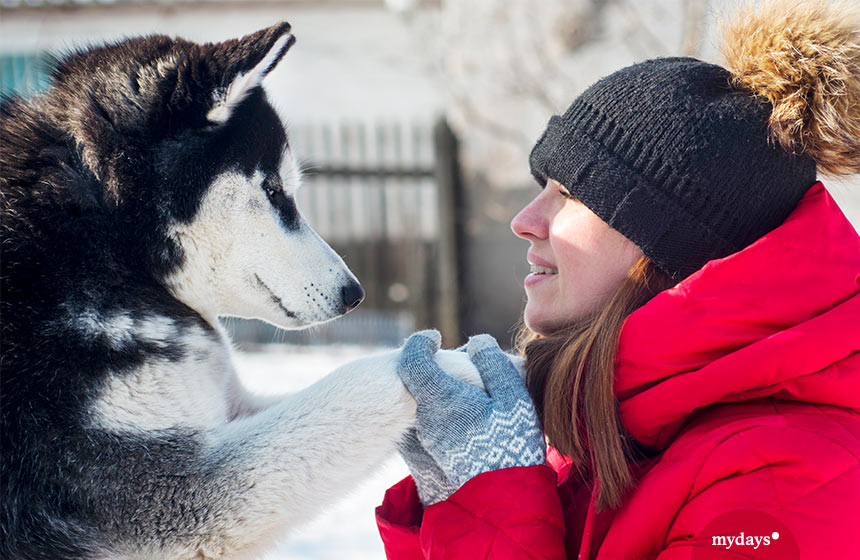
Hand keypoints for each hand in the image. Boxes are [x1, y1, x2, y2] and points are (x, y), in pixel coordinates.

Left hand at [398, 331, 545, 501]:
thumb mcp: (514, 400)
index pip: (413, 360)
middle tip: (464, 365)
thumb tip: (476, 341)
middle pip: (418, 381)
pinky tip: (465, 417)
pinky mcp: (427, 456)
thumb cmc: (513, 447)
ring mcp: (423, 440)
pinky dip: (437, 412)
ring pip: (421, 403)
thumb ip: (494, 365)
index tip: (432, 337)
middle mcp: (424, 419)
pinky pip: (423, 423)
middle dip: (436, 367)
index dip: (420, 343)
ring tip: (470, 394)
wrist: (505, 504)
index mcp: (441, 400)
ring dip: (438, 391)